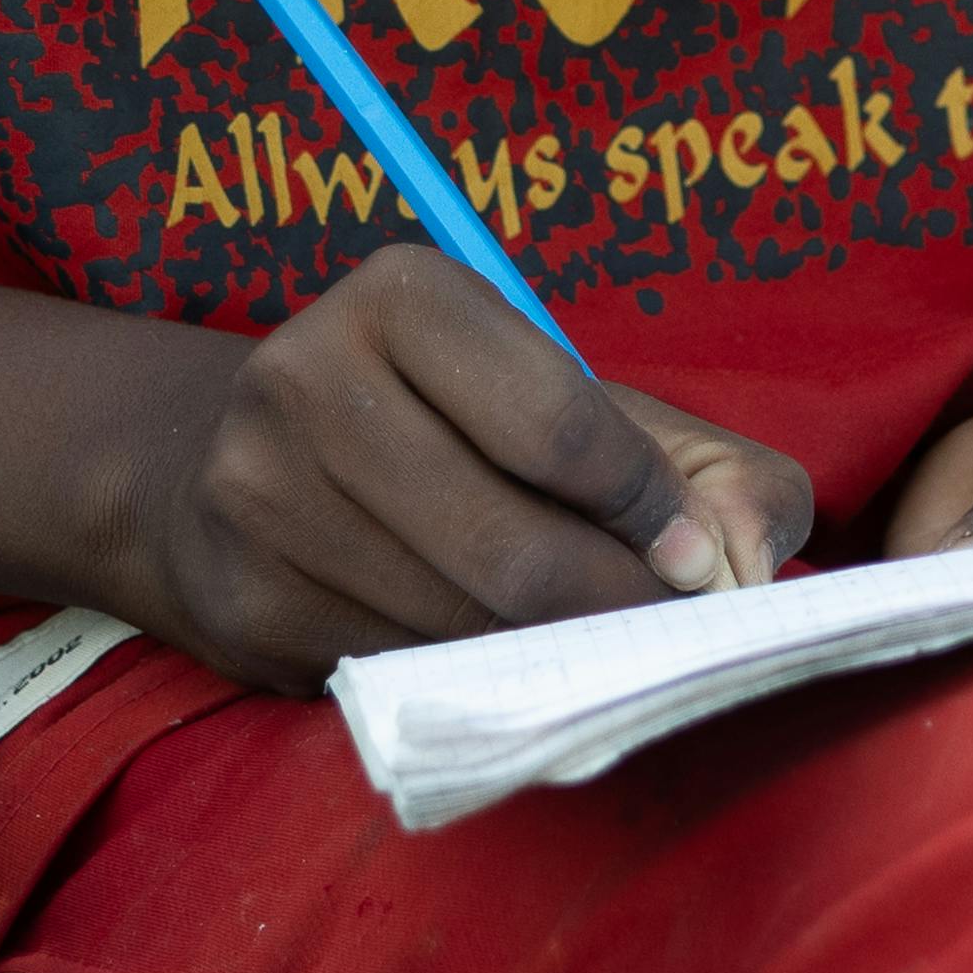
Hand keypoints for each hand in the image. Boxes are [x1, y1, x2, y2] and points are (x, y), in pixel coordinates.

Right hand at [102, 248, 817, 683]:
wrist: (228, 471)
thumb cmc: (453, 432)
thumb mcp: (580, 406)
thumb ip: (706, 468)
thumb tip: (743, 564)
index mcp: (403, 294)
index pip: (560, 425)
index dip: (649, 510)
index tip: (688, 556)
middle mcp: (307, 376)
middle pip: (514, 549)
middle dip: (614, 606)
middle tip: (657, 627)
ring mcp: (259, 495)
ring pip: (461, 626)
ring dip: (547, 652)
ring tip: (576, 636)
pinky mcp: (243, 600)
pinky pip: (403, 675)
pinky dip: (467, 679)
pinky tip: (476, 648)